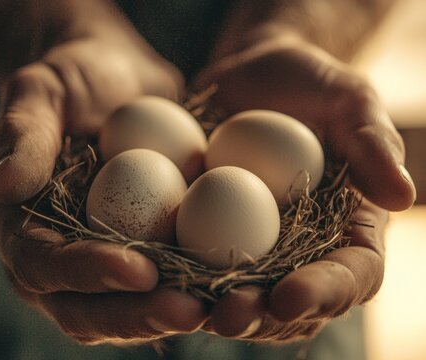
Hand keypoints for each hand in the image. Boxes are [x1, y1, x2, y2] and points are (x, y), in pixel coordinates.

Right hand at [0, 36, 206, 344]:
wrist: (122, 81)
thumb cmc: (75, 79)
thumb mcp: (41, 91)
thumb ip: (23, 134)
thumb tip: (7, 185)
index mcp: (25, 227)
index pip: (44, 265)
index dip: (88, 273)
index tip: (139, 269)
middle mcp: (63, 256)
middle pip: (89, 309)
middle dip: (137, 314)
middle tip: (187, 310)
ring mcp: (106, 258)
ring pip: (131, 308)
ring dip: (171, 314)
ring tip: (216, 308)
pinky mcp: (146, 250)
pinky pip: (166, 283)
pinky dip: (196, 291)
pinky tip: (231, 287)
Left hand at [194, 36, 415, 340]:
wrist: (251, 76)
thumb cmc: (310, 85)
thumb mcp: (349, 100)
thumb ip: (372, 142)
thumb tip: (400, 196)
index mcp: (346, 230)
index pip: (350, 276)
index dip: (324, 293)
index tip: (289, 297)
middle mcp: (300, 249)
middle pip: (288, 302)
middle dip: (260, 316)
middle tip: (230, 314)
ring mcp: (251, 243)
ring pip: (238, 291)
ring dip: (211, 306)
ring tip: (185, 308)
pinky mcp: (205, 229)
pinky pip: (191, 258)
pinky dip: (174, 272)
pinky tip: (151, 272)